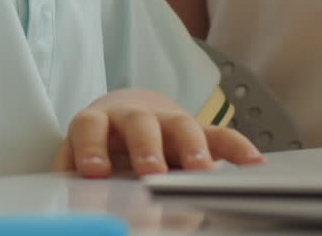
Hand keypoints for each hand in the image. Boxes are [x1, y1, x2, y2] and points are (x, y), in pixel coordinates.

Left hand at [51, 89, 265, 177]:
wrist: (127, 117)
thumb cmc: (100, 147)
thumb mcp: (78, 160)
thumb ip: (71, 178)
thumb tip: (68, 205)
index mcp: (98, 122)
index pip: (90, 126)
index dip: (91, 146)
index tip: (95, 171)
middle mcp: (133, 116)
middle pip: (139, 123)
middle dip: (146, 147)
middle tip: (151, 171)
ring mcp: (168, 122)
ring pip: (181, 125)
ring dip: (191, 146)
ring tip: (199, 170)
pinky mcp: (198, 132)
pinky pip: (220, 136)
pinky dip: (237, 147)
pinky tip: (253, 164)